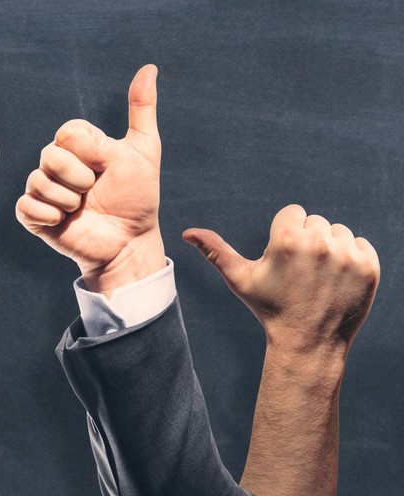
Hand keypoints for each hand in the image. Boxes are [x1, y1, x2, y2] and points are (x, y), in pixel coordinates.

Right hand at [15, 65, 163, 291]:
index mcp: (75, 146)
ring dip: (69, 200)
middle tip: (94, 191)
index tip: (106, 167)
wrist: (129, 242)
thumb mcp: (144, 150)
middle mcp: (55, 163)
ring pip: (39, 181)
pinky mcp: (32, 215)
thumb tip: (149, 67)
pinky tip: (65, 222)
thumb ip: (141, 109)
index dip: (89, 152)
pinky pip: (26, 206)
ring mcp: (42, 189)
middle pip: (50, 155)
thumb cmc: (137, 197)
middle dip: (80, 177)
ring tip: (82, 209)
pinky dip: (50, 216)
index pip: (67, 133)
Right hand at [184, 206, 379, 361]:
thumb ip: (215, 251)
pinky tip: (340, 278)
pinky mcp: (369, 269)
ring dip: (332, 248)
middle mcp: (318, 245)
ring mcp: (346, 257)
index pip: (293, 213)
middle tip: (303, 271)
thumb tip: (186, 232)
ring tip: (321, 276)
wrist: (309, 343)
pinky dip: (354, 257)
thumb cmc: (271, 308)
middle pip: (316, 222)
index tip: (286, 259)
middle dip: (308, 240)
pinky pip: (362, 245)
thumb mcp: (240, 279)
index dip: (286, 234)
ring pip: (339, 232)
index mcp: (285, 240)